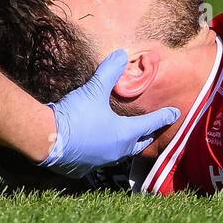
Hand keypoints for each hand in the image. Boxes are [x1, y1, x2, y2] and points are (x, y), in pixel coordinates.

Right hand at [40, 50, 180, 177]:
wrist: (47, 139)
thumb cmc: (76, 115)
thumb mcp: (94, 90)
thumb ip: (109, 72)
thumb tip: (122, 54)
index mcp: (124, 133)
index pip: (151, 124)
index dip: (164, 116)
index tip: (175, 113)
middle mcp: (117, 151)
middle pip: (139, 144)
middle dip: (148, 135)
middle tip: (154, 129)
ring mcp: (101, 162)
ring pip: (121, 154)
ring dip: (127, 145)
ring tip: (128, 138)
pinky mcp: (85, 168)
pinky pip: (100, 161)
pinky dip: (104, 153)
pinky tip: (99, 148)